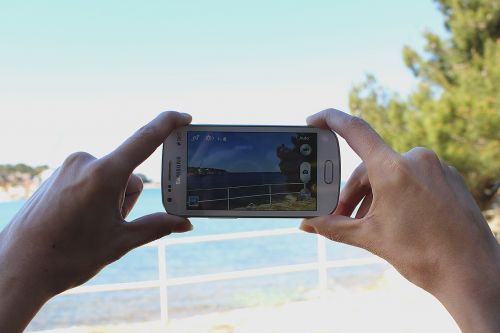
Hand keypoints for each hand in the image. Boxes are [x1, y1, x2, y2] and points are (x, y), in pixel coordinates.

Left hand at [0, 111, 192, 332]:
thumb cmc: (69, 256)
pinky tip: (77, 220)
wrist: (17, 268)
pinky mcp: (58, 173)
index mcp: (104, 175)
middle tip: (107, 227)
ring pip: (109, 178)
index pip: (145, 140)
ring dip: (110, 199)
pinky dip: (94, 196)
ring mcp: (69, 167)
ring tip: (88, 226)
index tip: (185, 117)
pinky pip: (90, 178)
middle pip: (127, 175)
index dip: (168, 125)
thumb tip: (185, 223)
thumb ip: (156, 227)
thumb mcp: (120, 242)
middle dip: (126, 199)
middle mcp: (85, 162)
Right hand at [301, 109, 499, 332]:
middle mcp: (417, 160)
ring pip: (391, 173)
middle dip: (351, 193)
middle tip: (339, 216)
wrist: (473, 274)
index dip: (329, 120)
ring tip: (367, 224)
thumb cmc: (423, 256)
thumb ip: (334, 226)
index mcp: (394, 169)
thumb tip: (307, 224)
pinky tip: (394, 219)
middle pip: (369, 167)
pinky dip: (396, 194)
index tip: (312, 122)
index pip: (354, 130)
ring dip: (373, 196)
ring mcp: (437, 168)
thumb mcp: (371, 238)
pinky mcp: (450, 179)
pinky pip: (412, 178)